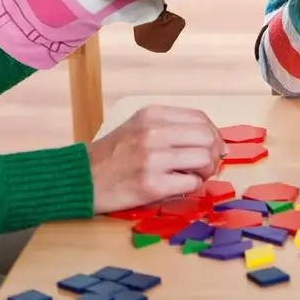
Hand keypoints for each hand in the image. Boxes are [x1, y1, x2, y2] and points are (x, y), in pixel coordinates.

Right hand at [86, 105, 225, 214]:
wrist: (83, 177)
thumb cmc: (114, 154)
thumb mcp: (140, 126)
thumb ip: (173, 128)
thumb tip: (216, 141)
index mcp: (152, 114)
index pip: (200, 118)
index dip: (214, 134)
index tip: (214, 146)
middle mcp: (153, 132)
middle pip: (207, 137)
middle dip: (214, 153)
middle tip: (207, 165)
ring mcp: (153, 158)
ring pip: (204, 159)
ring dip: (206, 171)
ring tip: (194, 175)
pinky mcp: (152, 185)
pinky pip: (191, 183)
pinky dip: (191, 186)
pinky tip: (178, 185)